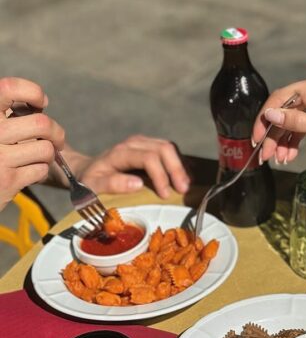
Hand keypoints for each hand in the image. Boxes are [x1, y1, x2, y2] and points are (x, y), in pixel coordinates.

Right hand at [0, 77, 64, 210]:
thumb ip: (7, 114)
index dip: (32, 92)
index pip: (10, 88)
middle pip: (41, 124)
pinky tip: (27, 172)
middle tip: (56, 140)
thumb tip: (40, 102)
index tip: (40, 103)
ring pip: (46, 149)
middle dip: (56, 133)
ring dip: (49, 155)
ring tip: (38, 157)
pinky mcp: (7, 180)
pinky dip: (40, 171)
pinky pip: (41, 170)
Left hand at [69, 135, 189, 198]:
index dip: (161, 176)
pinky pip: (171, 150)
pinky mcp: (151, 146)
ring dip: (181, 166)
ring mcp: (144, 142)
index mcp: (121, 152)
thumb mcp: (93, 186)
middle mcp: (134, 143)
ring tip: (187, 186)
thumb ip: (112, 184)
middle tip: (184, 190)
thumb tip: (137, 184)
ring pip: (170, 147)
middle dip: (177, 169)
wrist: (87, 169)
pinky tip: (186, 177)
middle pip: (164, 148)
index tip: (165, 195)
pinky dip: (180, 163)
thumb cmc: (90, 182)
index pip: (149, 158)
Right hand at [252, 68, 305, 163]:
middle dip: (276, 134)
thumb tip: (270, 114)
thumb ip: (296, 122)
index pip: (279, 99)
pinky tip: (292, 151)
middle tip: (267, 156)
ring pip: (296, 114)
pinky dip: (301, 132)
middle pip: (286, 107)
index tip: (257, 140)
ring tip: (282, 159)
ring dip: (287, 137)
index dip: (264, 121)